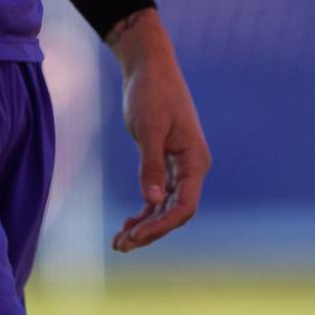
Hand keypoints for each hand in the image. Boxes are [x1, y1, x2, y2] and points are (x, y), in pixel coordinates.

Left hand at [109, 10, 210, 251]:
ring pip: (166, 207)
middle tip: (120, 245)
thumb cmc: (152, 94)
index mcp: (195, 161)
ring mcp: (181, 167)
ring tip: (118, 242)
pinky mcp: (167, 162)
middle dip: (151, 231)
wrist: (150, 68)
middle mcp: (192, 168)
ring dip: (146, 226)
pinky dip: (144, 212)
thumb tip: (150, 201)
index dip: (161, 225)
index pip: (184, 205)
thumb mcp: (148, 129)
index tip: (134, 236)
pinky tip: (126, 223)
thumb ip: (151, 166)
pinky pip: (159, 196)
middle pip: (176, 212)